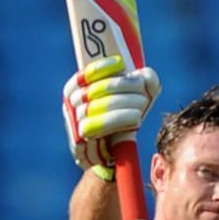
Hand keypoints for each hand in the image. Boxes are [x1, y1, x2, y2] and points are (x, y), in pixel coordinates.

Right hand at [62, 55, 160, 177]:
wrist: (110, 155)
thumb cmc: (123, 119)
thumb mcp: (134, 97)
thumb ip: (144, 82)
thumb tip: (147, 75)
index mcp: (75, 89)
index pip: (86, 74)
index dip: (102, 67)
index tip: (121, 64)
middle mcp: (71, 104)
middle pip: (98, 90)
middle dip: (124, 87)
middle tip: (143, 92)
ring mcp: (73, 123)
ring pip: (99, 109)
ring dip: (126, 105)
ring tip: (142, 106)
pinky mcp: (79, 143)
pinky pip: (99, 128)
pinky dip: (120, 120)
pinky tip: (136, 118)